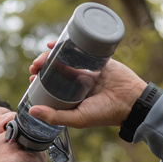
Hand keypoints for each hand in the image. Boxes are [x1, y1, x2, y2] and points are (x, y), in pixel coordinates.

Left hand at [26, 41, 147, 128]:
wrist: (131, 101)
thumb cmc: (105, 113)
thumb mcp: (77, 118)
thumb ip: (55, 116)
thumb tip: (31, 111)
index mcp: (72, 95)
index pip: (51, 84)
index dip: (39, 80)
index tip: (31, 77)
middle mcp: (79, 81)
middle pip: (56, 68)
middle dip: (43, 65)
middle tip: (34, 66)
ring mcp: (88, 68)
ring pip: (65, 57)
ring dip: (51, 54)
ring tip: (42, 56)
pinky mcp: (97, 58)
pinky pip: (81, 48)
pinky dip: (67, 44)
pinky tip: (55, 43)